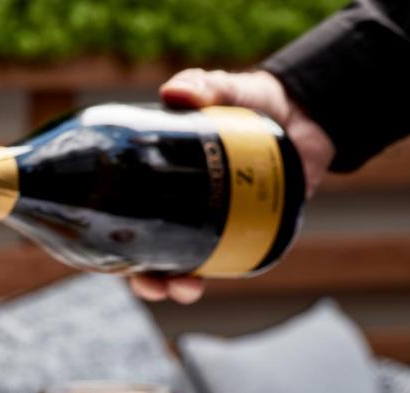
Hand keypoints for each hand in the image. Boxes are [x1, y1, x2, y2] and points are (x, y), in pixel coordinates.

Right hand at [129, 68, 335, 303]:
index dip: (110, 238)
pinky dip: (216, 275)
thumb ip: (201, 85)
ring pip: (184, 264)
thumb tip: (174, 93)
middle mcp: (180, 207)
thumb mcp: (224, 89)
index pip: (125, 215)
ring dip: (178, 285)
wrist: (307, 112)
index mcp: (161, 179)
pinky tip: (209, 282)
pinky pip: (226, 261)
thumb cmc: (253, 99)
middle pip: (149, 252)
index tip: (103, 255)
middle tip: (149, 284)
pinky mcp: (247, 229)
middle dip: (144, 278)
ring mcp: (212, 222)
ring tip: (185, 289)